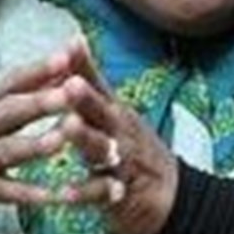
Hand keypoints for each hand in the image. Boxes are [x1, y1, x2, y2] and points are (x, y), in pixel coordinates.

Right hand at [0, 52, 74, 223]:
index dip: (39, 68)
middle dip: (41, 101)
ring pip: (12, 150)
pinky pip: (8, 191)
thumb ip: (19, 90)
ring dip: (38, 145)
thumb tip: (60, 67)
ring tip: (63, 140)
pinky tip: (55, 195)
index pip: (13, 79)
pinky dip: (31, 194)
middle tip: (70, 91)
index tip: (65, 56)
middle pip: (13, 111)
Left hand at [58, 38, 178, 233]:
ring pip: (102, 147)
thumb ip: (90, 77)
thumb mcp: (114, 107)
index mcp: (113, 108)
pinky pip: (100, 193)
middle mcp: (118, 129)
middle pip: (102, 110)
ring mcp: (120, 160)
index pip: (97, 81)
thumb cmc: (131, 143)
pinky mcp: (118, 194)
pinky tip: (63, 193)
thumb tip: (73, 39)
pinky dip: (83, 193)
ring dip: (85, 137)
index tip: (69, 45)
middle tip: (69, 83)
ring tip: (68, 126)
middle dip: (86, 97)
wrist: (170, 194)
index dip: (83, 64)